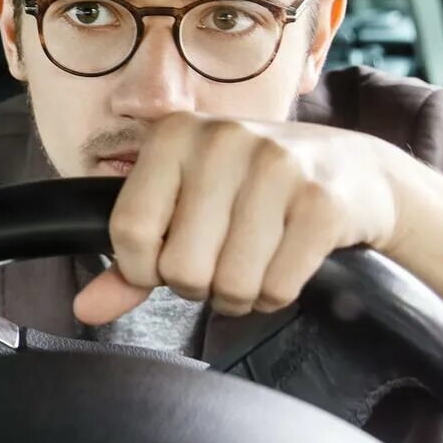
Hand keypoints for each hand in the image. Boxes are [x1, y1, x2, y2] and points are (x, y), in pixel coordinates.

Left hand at [75, 114, 404, 324]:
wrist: (357, 171)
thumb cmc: (255, 191)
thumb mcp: (188, 206)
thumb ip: (133, 259)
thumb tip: (85, 308)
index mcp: (175, 134)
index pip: (128, 230)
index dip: (144, 269)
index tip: (166, 263)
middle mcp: (224, 139)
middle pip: (180, 267)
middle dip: (200, 284)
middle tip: (222, 260)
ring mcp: (278, 166)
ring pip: (230, 283)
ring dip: (241, 293)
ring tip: (255, 262)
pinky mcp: (323, 201)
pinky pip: (277, 287)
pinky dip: (277, 293)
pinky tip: (286, 262)